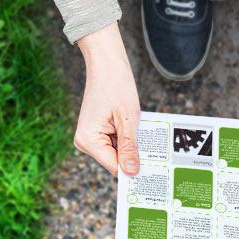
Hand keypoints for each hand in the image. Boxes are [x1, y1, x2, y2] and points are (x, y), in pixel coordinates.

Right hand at [74, 22, 140, 175]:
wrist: (106, 65)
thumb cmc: (116, 86)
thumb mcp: (128, 119)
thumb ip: (129, 147)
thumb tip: (132, 172)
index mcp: (88, 140)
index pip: (114, 166)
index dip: (132, 169)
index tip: (152, 172)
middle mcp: (85, 142)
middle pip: (116, 161)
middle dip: (133, 155)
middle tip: (153, 149)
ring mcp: (91, 137)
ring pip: (117, 152)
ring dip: (132, 144)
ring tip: (141, 130)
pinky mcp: (97, 131)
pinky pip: (116, 142)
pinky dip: (128, 137)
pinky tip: (135, 126)